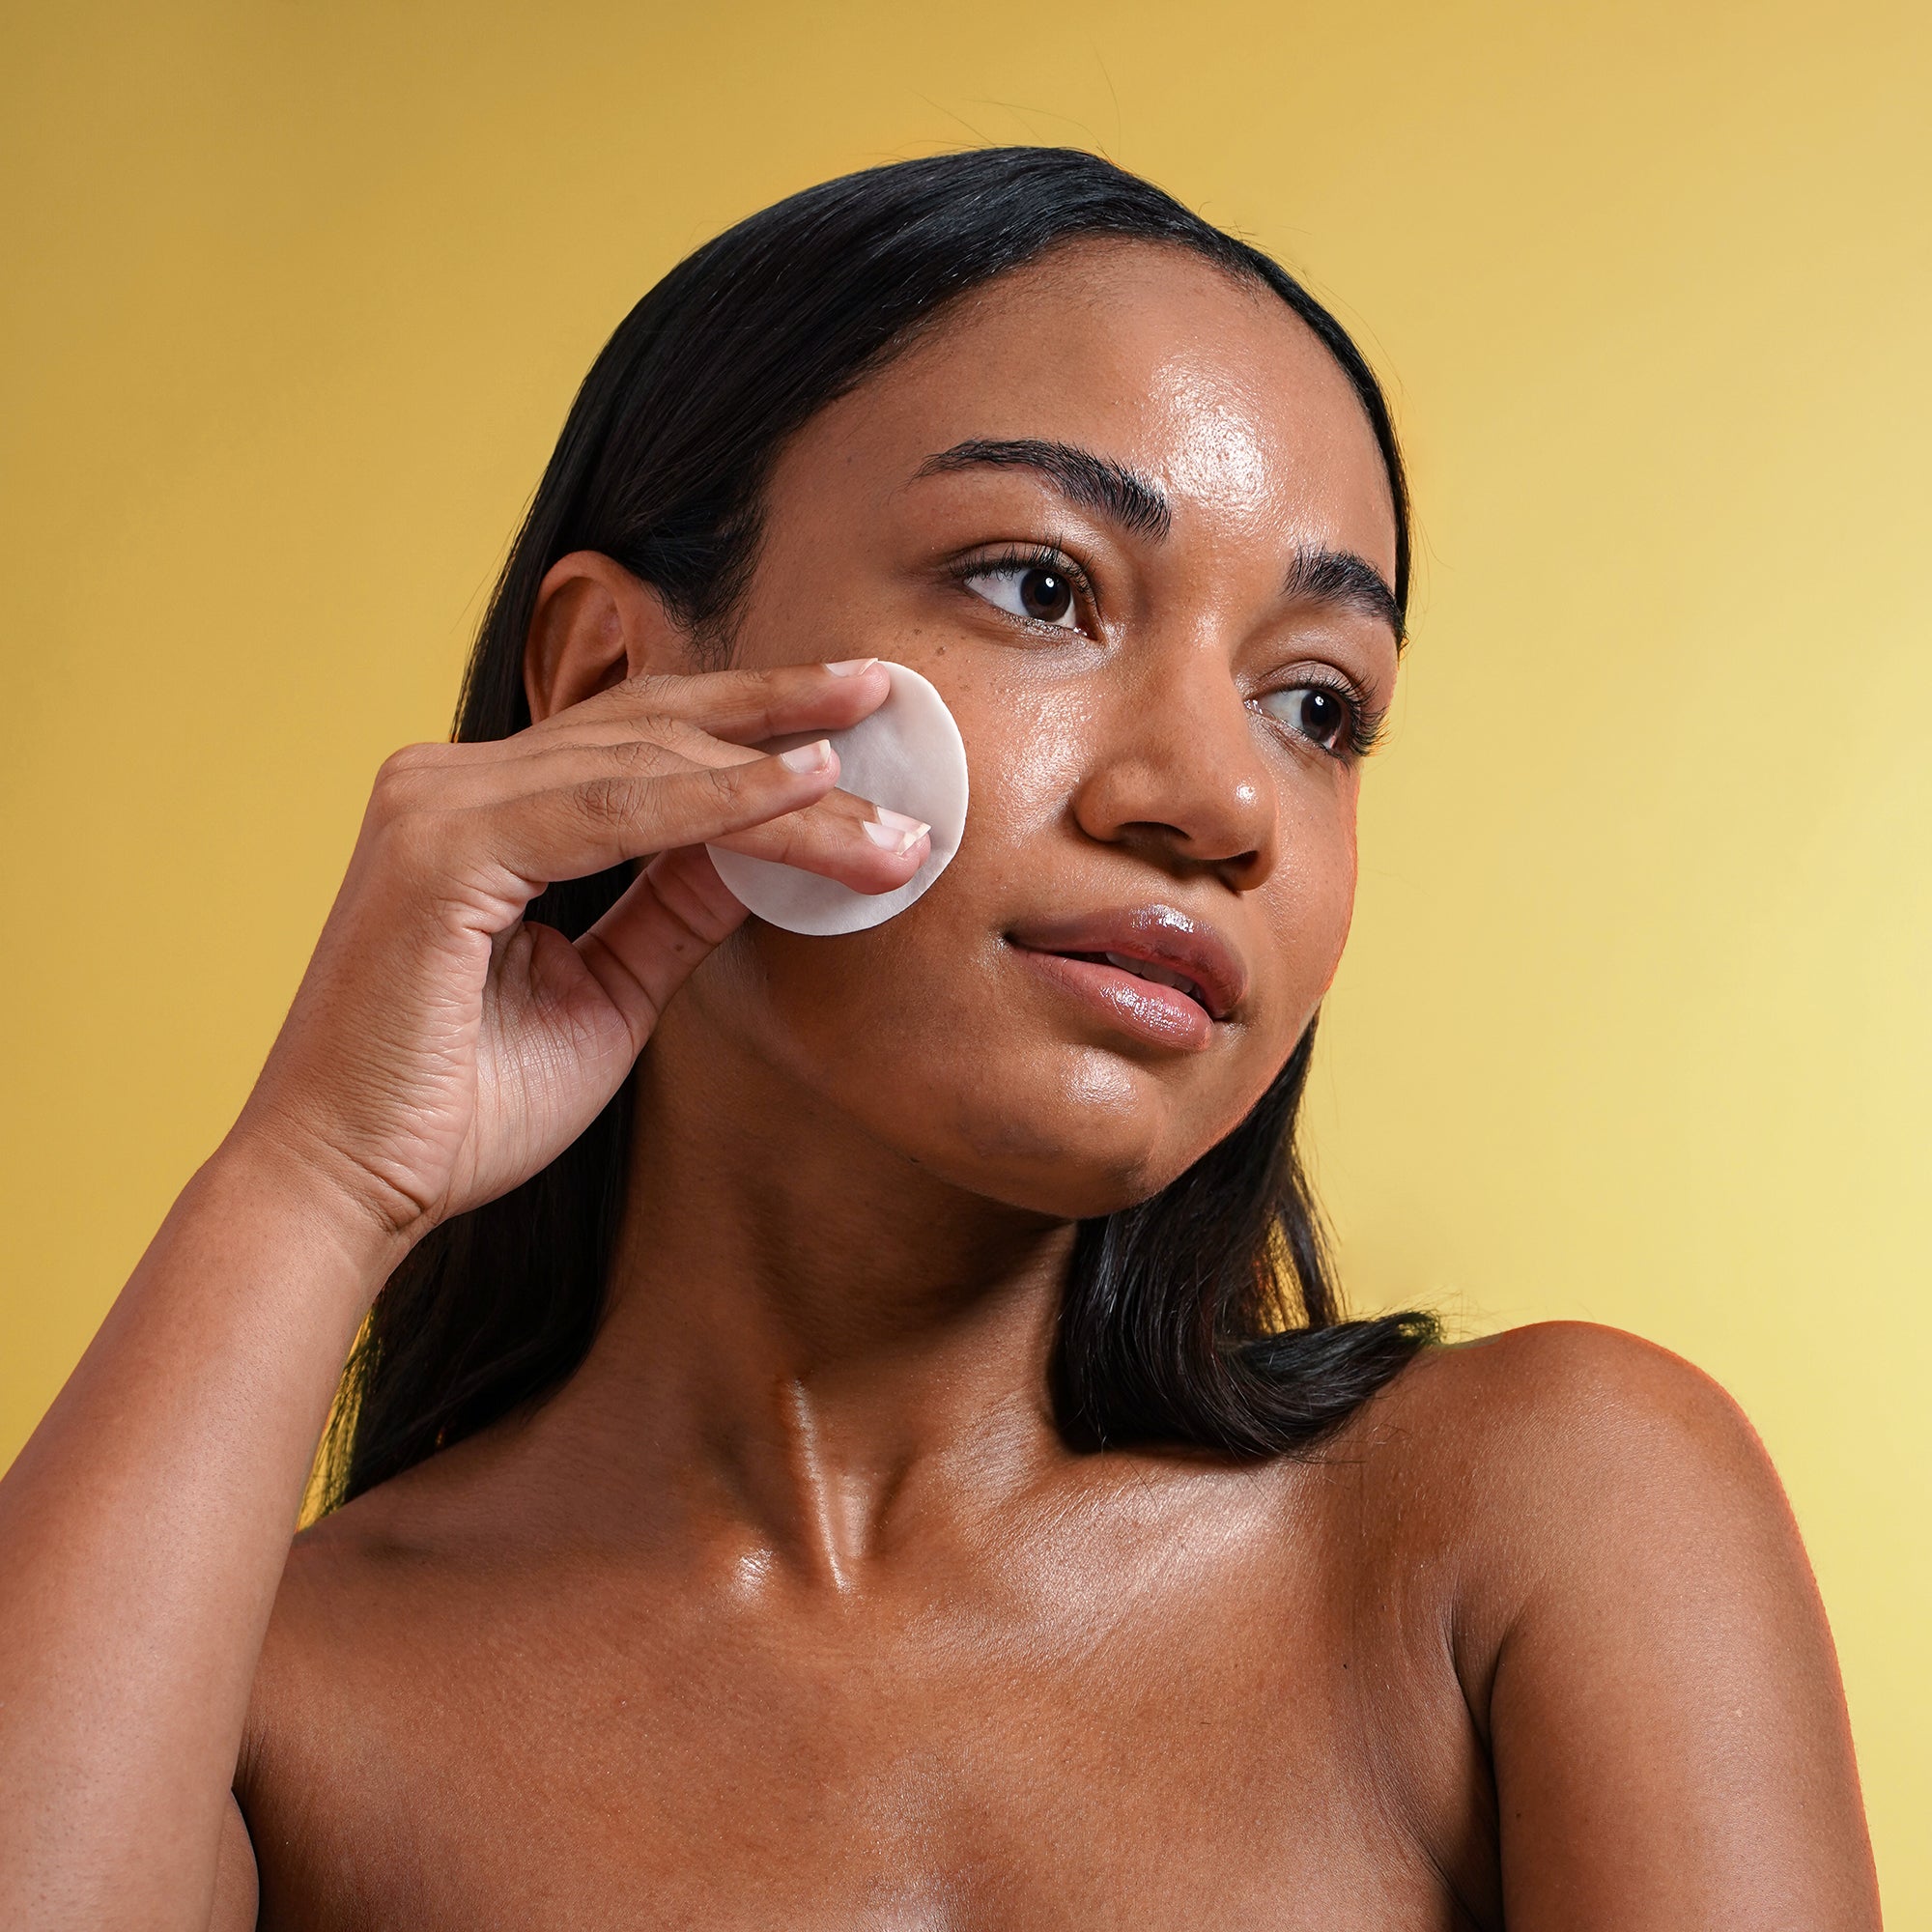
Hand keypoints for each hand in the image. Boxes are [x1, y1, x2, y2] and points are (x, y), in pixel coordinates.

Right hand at [231, 658, 922, 1250]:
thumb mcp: (607, 991)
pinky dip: (720, 801)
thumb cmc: (461, 1107)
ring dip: (783, 784)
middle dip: (778, 713)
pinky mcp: (441, 846)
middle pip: (651, 727)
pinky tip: (807, 789)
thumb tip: (762, 848)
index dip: (748, 725)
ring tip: (883, 802)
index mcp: (483, 811)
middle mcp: (452, 783)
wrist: (350, 1192)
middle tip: (884, 689)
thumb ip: (672, 909)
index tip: (853, 717)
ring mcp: (438, 802)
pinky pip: (615, 808)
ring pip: (651, 766)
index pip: (638, 744)